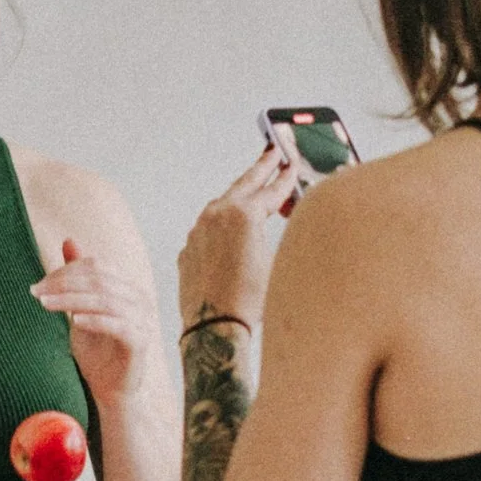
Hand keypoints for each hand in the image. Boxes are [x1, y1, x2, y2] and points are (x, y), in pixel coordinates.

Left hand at [30, 238, 156, 400]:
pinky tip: (74, 321)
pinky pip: (117, 325)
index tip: (38, 286)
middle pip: (99, 280)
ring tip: (46, 305)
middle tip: (36, 293)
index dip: (65, 271)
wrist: (111, 390)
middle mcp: (139, 298)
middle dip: (63, 284)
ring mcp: (143, 319)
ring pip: (105, 300)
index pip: (96, 266)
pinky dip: (95, 320)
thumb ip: (77, 279)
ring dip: (71, 300)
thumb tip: (68, 240)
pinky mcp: (141, 341)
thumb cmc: (96, 350)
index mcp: (126, 286)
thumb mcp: (80, 309)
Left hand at [179, 138, 300, 338]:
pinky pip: (209, 228)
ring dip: (240, 195)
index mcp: (244, 213)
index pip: (272, 189)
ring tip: (253, 188)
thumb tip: (283, 221)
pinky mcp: (189, 247)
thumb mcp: (277, 261)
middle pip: (244, 184)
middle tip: (272, 152)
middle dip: (261, 168)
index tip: (291, 164)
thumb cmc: (249, 302)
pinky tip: (232, 230)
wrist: (214, 328)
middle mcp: (217, 214)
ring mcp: (199, 230)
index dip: (285, 177)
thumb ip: (279, 233)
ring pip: (223, 204)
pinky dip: (223, 223)